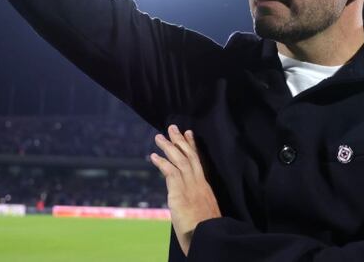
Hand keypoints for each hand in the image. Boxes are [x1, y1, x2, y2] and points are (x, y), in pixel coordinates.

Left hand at [150, 124, 221, 256]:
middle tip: (172, 127)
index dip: (192, 147)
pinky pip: (170, 172)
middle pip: (189, 156)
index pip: (198, 162)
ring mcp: (190, 187)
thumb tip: (191, 205)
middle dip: (180, 141)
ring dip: (168, 147)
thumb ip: (197, 204)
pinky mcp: (180, 193)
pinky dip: (162, 162)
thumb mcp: (203, 214)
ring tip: (159, 137)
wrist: (209, 237)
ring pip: (179, 161)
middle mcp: (199, 183)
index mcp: (205, 188)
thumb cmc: (206, 230)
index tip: (189, 134)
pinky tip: (154, 156)